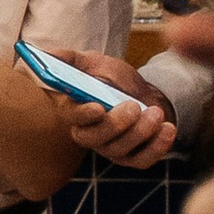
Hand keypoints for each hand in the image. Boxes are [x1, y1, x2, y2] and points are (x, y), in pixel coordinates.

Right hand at [57, 50, 176, 167]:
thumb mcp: (90, 62)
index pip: (71, 117)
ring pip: (120, 150)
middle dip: (116, 124)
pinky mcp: (130, 157)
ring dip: (141, 132)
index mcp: (74, 110)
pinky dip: (157, 147)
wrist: (138, 92)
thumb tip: (46, 53)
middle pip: (95, 139)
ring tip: (156, 113)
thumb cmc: (111, 78)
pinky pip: (142, 160)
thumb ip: (68, 58)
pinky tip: (167, 129)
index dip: (83, 115)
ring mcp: (110, 148)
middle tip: (135, 106)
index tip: (98, 107)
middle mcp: (88, 133)